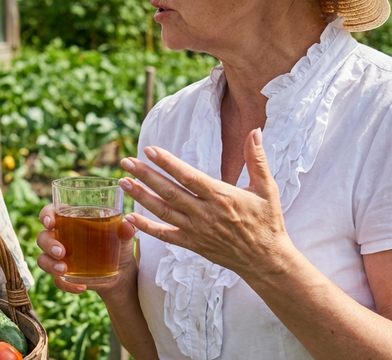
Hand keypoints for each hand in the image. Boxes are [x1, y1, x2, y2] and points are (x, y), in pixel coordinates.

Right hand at [35, 204, 137, 295]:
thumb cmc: (119, 246)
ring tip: (64, 270)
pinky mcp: (64, 276)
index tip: (51, 223)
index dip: (46, 215)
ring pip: (43, 259)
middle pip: (43, 237)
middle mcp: (60, 238)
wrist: (122, 274)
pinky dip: (66, 284)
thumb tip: (127, 226)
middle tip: (62, 252)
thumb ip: (125, 230)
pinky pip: (57, 281)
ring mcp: (60, 258)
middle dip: (48, 244)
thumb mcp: (123, 237)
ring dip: (50, 265)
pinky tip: (81, 287)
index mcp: (71, 221)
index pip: (50, 213)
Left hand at [118, 128, 291, 276]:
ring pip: (163, 211)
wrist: (266, 260)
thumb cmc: (268, 222)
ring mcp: (197, 231)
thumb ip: (257, 159)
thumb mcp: (267, 188)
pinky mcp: (193, 245)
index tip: (149, 150)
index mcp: (222, 196)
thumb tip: (255, 131)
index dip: (167, 163)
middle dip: (145, 175)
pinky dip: (146, 228)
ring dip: (141, 196)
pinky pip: (165, 236)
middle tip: (126, 161)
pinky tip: (130, 217)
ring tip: (123, 182)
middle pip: (169, 192)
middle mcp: (205, 213)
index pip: (188, 176)